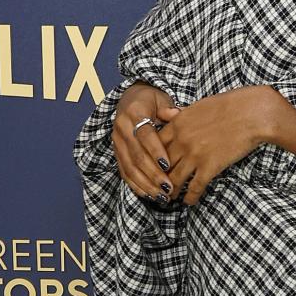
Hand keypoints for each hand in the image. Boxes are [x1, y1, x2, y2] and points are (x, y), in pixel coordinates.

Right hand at [112, 81, 178, 200]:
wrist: (130, 99)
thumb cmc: (152, 100)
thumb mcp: (161, 99)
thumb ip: (169, 110)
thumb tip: (178, 114)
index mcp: (134, 112)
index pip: (144, 134)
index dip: (155, 150)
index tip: (168, 164)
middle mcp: (121, 128)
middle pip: (136, 155)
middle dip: (152, 174)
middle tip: (168, 187)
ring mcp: (117, 142)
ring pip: (129, 167)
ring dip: (146, 184)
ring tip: (162, 196)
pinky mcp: (117, 153)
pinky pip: (124, 172)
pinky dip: (136, 186)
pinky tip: (149, 196)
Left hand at [157, 86, 272, 205]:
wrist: (252, 113)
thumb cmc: (230, 105)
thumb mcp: (199, 105)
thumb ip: (181, 114)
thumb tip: (169, 115)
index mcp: (178, 124)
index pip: (155, 145)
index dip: (152, 157)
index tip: (153, 165)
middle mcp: (181, 141)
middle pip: (161, 165)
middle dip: (158, 177)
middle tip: (156, 186)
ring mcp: (194, 155)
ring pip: (174, 179)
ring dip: (170, 191)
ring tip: (169, 198)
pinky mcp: (210, 167)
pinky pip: (194, 187)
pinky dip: (190, 197)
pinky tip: (189, 201)